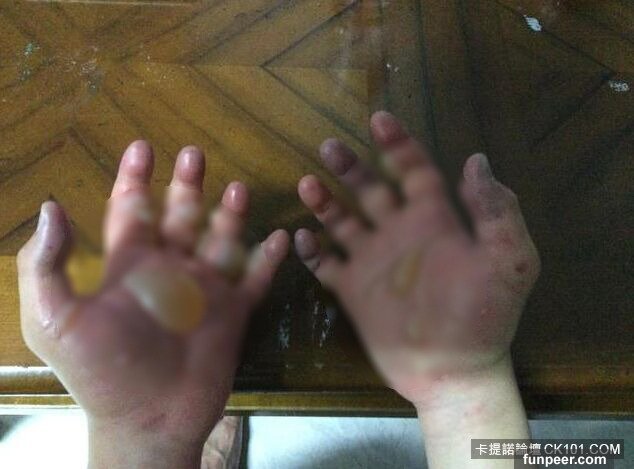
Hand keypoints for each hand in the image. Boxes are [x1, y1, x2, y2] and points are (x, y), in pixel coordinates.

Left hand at [17, 141, 288, 467]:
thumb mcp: (56, 320)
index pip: (132, 210)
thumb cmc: (102, 370)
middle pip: (181, 216)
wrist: (149, 418)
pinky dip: (269, 259)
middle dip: (187, 184)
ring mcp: (205, 290)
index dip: (135, 179)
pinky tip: (281, 236)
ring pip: (222, 239)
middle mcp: (170, 270)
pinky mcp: (234, 313)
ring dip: (231, 214)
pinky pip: (256, 278)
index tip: (143, 148)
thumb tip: (51, 208)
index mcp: (131, 266)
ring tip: (238, 189)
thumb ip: (46, 265)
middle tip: (195, 155)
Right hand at [294, 111, 539, 405]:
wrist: (453, 370)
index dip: (398, 144)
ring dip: (325, 202)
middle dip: (351, 166)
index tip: (378, 120)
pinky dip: (312, 251)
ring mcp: (373, 262)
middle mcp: (400, 233)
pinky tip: (301, 237)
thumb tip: (477, 160)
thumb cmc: (484, 317)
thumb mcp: (507, 261)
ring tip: (308, 183)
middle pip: (370, 189)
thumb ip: (496, 211)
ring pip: (342, 221)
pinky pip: (326, 264)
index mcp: (434, 220)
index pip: (414, 170)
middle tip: (329, 146)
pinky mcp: (354, 291)